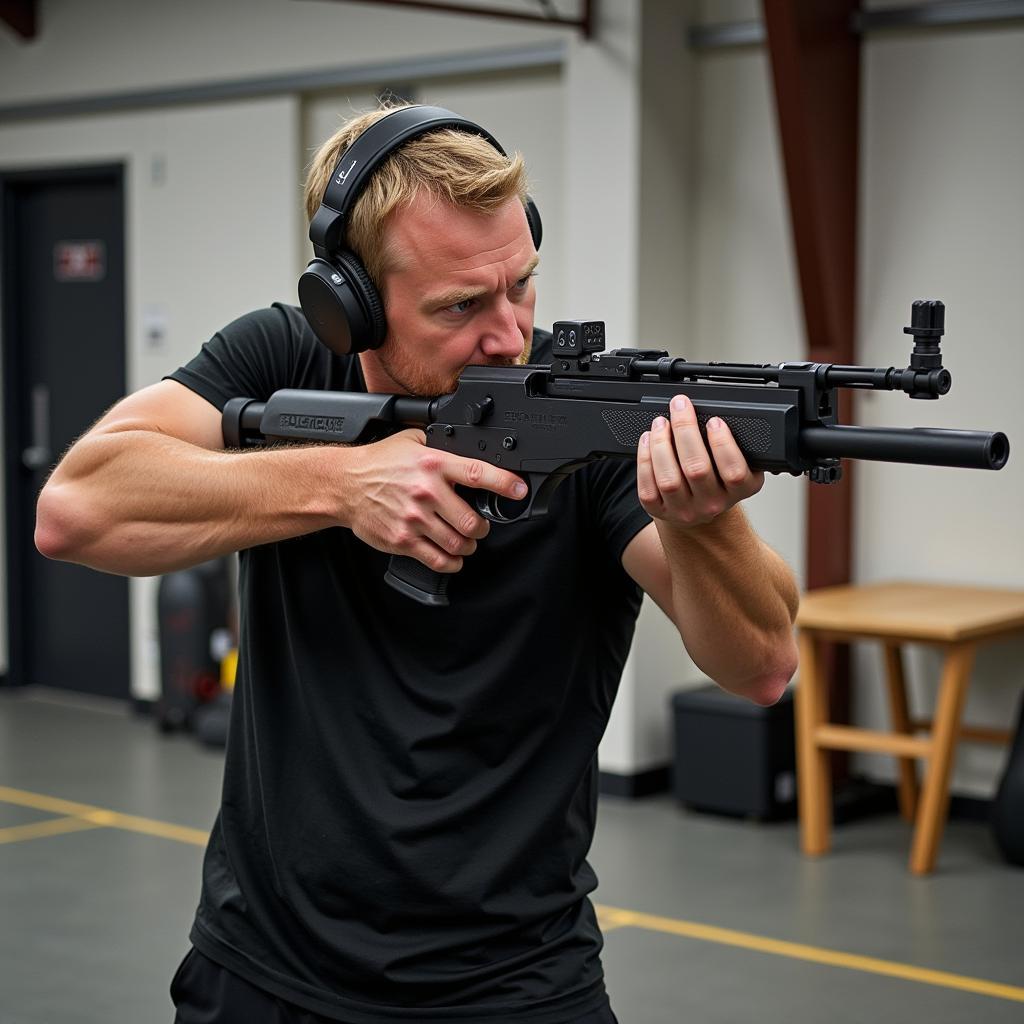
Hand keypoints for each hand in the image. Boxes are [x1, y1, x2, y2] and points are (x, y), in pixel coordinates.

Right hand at [341, 429, 527, 571]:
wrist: (344, 484)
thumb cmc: (379, 463)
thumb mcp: (412, 442)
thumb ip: (442, 446)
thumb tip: (472, 448)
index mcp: (433, 464)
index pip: (478, 474)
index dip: (505, 484)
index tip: (519, 490)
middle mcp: (426, 492)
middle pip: (472, 522)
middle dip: (483, 528)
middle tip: (480, 525)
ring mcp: (414, 519)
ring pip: (458, 544)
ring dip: (469, 546)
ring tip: (466, 540)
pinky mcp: (403, 540)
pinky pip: (438, 560)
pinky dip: (452, 562)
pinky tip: (453, 556)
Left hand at [637, 395, 763, 526]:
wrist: (700, 508)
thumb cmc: (718, 477)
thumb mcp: (739, 461)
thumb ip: (733, 442)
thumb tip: (713, 407)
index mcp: (739, 490)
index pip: (734, 471)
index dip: (723, 444)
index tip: (714, 421)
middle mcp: (713, 504)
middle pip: (696, 469)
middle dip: (685, 431)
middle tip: (679, 406)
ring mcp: (685, 510)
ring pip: (669, 479)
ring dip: (661, 444)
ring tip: (660, 422)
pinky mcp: (660, 511)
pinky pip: (648, 488)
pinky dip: (645, 459)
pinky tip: (647, 440)